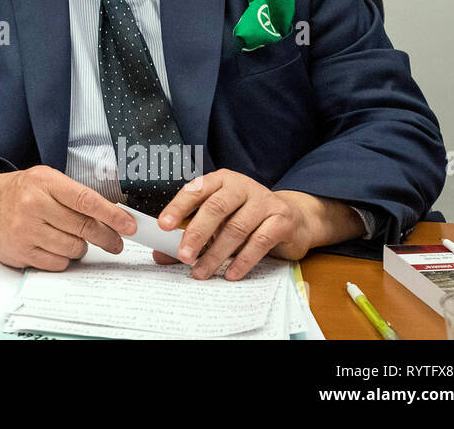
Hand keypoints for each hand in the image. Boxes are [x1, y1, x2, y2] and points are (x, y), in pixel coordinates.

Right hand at [0, 166, 136, 270]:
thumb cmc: (20, 193)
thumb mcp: (44, 181)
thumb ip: (74, 195)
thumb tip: (113, 217)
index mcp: (43, 182)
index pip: (85, 200)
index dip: (112, 214)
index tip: (129, 225)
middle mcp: (33, 205)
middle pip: (83, 227)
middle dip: (107, 237)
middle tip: (117, 242)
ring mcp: (25, 230)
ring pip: (74, 248)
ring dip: (80, 247)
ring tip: (71, 237)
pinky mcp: (21, 252)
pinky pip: (58, 262)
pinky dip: (63, 257)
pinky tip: (54, 245)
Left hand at [155, 170, 349, 279]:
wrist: (293, 218)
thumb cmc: (247, 217)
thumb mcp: (218, 222)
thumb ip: (191, 235)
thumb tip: (160, 255)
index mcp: (221, 180)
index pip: (196, 190)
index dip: (178, 207)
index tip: (164, 225)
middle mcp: (241, 186)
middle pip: (215, 208)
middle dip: (196, 234)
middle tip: (183, 256)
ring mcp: (264, 201)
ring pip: (236, 228)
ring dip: (216, 254)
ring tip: (201, 271)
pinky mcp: (282, 220)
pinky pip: (259, 241)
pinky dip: (242, 260)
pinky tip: (231, 273)